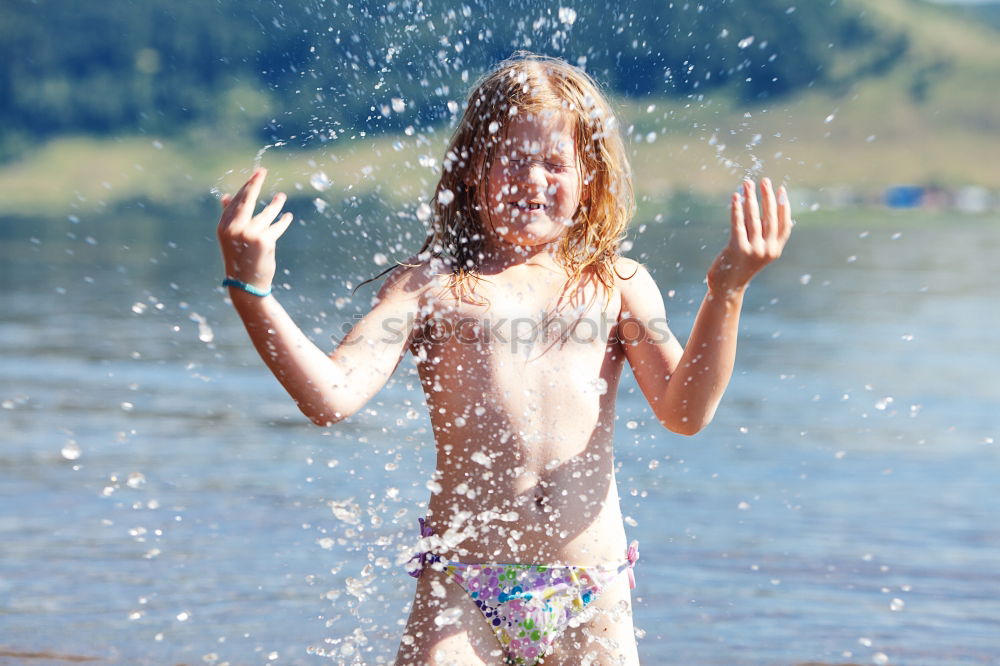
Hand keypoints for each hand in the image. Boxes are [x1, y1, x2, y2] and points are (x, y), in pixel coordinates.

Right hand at [216, 168, 293, 291]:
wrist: (245, 284)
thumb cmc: (239, 257)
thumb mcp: (230, 237)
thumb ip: (230, 217)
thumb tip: (226, 197)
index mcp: (223, 227)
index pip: (236, 202)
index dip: (247, 187)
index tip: (256, 174)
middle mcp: (234, 229)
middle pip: (246, 201)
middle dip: (255, 184)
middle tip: (262, 171)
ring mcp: (249, 234)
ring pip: (265, 214)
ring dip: (275, 205)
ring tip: (281, 197)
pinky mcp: (264, 241)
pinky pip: (276, 227)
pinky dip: (283, 221)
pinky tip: (288, 216)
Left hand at [707, 177, 791, 296]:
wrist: (726, 288)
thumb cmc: (740, 266)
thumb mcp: (756, 251)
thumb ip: (762, 234)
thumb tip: (762, 208)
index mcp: (775, 250)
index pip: (784, 224)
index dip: (783, 206)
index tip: (781, 190)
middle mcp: (767, 250)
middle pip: (770, 217)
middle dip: (767, 196)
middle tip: (764, 180)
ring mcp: (753, 250)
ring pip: (754, 218)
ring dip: (751, 198)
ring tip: (747, 184)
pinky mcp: (737, 249)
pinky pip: (738, 224)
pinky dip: (737, 209)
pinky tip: (735, 197)